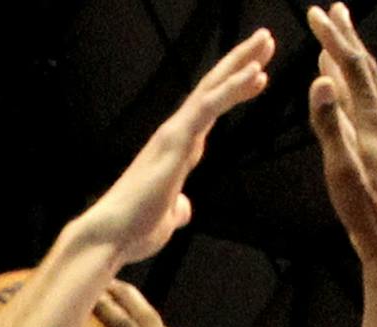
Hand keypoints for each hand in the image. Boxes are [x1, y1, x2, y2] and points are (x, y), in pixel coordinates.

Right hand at [77, 30, 273, 263]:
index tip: (258, 76)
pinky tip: (255, 73)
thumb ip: (177, 209)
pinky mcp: (176, 141)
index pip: (210, 112)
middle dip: (240, 62)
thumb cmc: (133, 231)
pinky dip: (232, 87)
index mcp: (176, 150)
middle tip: (266, 40)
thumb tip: (183, 209)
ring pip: (213, 88)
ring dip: (241, 62)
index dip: (233, 90)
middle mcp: (174, 134)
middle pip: (213, 89)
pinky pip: (209, 106)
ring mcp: (174, 134)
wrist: (110, 237)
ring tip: (266, 40)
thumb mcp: (166, 219)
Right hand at [307, 4, 376, 294]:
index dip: (334, 38)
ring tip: (339, 42)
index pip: (351, 68)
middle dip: (347, 37)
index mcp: (374, 121)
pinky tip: (351, 95)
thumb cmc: (364, 216)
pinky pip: (371, 106)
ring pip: (370, 87)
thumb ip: (330, 125)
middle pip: (366, 69)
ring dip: (352, 61)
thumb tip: (322, 80)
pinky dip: (357, 88)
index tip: (315, 13)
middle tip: (334, 9)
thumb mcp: (341, 171)